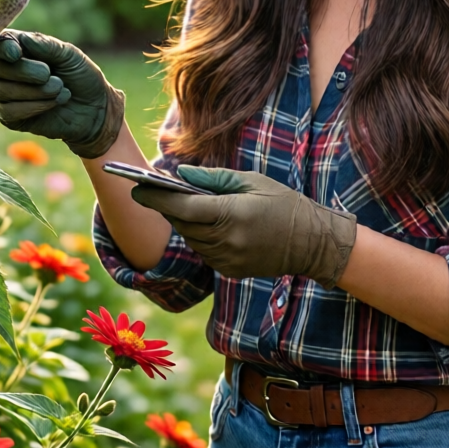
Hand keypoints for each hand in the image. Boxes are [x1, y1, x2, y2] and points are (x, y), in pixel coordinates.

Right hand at [0, 31, 124, 158]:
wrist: (94, 109)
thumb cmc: (81, 77)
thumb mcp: (70, 56)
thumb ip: (47, 46)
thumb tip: (22, 39)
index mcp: (20, 50)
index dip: (3, 48)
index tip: (17, 53)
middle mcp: (7, 71)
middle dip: (23, 70)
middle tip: (48, 74)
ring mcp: (6, 95)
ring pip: (1, 90)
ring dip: (35, 90)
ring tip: (60, 89)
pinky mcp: (11, 118)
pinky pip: (9, 111)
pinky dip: (34, 106)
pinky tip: (54, 103)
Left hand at [131, 166, 356, 288]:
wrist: (312, 243)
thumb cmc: (284, 204)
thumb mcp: (252, 182)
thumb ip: (214, 179)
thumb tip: (180, 176)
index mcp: (232, 215)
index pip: (183, 208)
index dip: (156, 198)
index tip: (136, 187)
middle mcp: (226, 242)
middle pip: (182, 224)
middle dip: (166, 207)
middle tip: (150, 189)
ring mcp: (228, 261)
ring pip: (191, 239)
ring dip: (182, 222)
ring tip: (175, 202)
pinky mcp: (230, 271)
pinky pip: (204, 251)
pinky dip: (198, 236)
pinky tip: (203, 222)